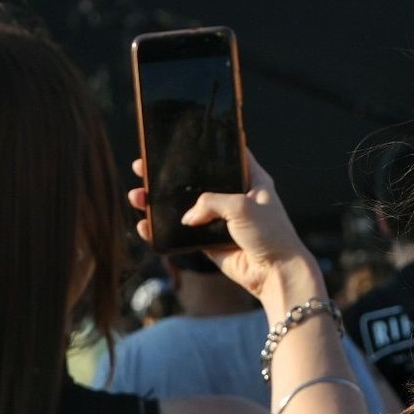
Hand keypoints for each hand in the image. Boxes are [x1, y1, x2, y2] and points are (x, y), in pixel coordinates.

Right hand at [128, 152, 316, 301]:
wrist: (276, 273)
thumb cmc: (270, 234)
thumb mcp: (242, 207)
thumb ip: (210, 202)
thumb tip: (186, 217)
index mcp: (251, 179)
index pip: (225, 155)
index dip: (202, 146)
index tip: (176, 140)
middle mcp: (235, 197)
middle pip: (196, 181)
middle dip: (168, 176)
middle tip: (143, 168)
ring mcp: (221, 220)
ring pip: (184, 208)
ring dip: (160, 203)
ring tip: (137, 197)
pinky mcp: (211, 242)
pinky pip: (183, 234)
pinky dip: (163, 230)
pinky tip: (145, 225)